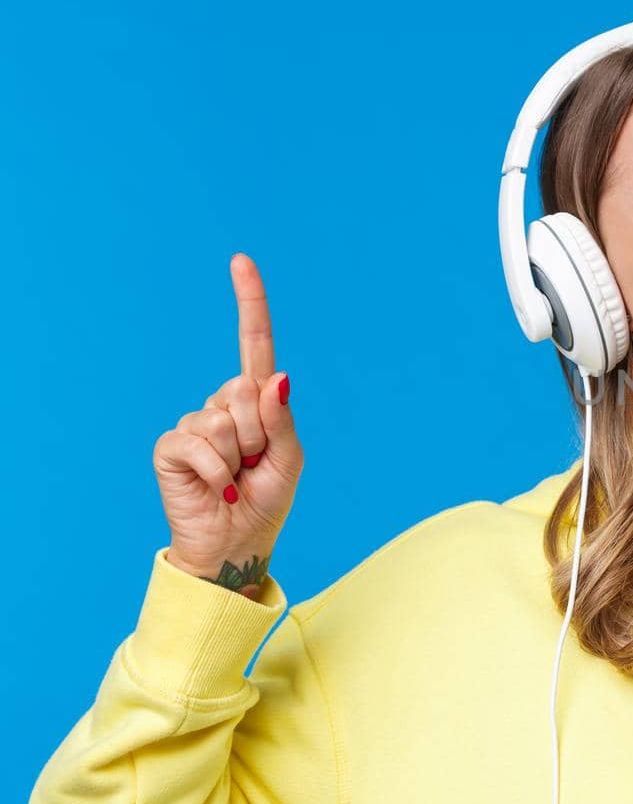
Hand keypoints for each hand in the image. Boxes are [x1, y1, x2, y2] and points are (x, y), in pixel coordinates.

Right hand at [151, 253, 303, 596]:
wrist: (238, 543)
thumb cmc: (267, 500)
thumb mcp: (289, 457)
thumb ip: (281, 417)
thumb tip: (275, 375)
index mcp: (254, 402)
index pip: (253, 344)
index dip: (249, 302)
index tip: (241, 260)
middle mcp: (221, 405)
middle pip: (243, 390)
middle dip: (258, 434)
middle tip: (255, 465)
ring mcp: (193, 424)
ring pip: (223, 419)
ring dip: (240, 457)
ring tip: (238, 479)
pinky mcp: (171, 447)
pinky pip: (200, 444)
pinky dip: (219, 472)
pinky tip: (220, 489)